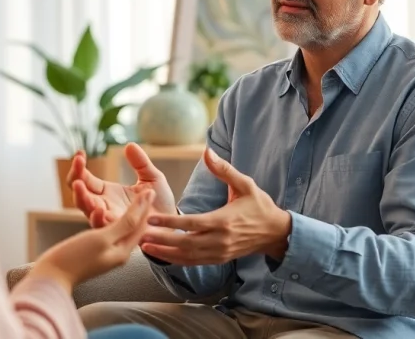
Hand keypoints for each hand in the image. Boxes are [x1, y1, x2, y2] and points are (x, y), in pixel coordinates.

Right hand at [30, 190, 155, 292]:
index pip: (140, 225)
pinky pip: (103, 229)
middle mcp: (117, 252)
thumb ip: (125, 223)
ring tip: (130, 196)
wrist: (50, 277)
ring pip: (117, 226)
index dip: (146, 206)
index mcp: (123, 250)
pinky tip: (102, 208)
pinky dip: (104, 216)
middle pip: (130, 225)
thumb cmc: (76, 258)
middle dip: (136, 207)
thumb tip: (145, 205)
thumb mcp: (103, 238)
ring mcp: (104, 251)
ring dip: (122, 210)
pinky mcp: (92, 250)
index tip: (151, 189)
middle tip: (145, 190)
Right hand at [67, 143, 176, 227]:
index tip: (80, 153)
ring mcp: (110, 219)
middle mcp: (104, 206)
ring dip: (81, 198)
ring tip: (79, 185)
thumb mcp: (152, 177)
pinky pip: (105, 228)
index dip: (79, 167)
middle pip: (80, 194)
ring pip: (87, 211)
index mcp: (106, 192)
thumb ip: (141, 163)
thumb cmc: (159, 201)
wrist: (172, 223)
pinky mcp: (120, 232)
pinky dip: (99, 219)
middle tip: (78, 164)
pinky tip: (98, 209)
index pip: (84, 179)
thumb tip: (130, 145)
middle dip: (75, 179)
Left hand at [139, 148, 291, 265]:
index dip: (170, 222)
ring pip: (187, 257)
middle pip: (185, 243)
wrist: (275, 233)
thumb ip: (224, 170)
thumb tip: (207, 151)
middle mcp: (220, 240)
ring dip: (165, 253)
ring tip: (144, 246)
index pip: (192, 224)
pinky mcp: (219, 259)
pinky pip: (194, 263)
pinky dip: (176, 261)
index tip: (151, 218)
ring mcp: (219, 252)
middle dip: (161, 241)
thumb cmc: (259, 205)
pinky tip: (161, 255)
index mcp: (224, 221)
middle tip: (139, 235)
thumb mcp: (245, 184)